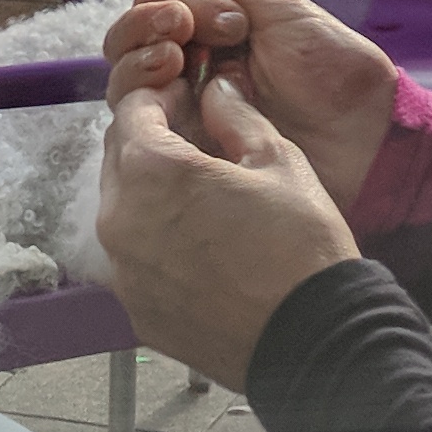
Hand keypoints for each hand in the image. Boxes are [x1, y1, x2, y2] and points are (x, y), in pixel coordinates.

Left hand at [96, 76, 356, 389]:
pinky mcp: (137, 310)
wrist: (312, 341)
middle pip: (118, 158)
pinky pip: (134, 259)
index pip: (131, 110)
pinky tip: (199, 248)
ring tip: (199, 197)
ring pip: (121, 209)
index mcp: (152, 171)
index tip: (186, 98)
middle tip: (193, 141)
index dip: (159, 96)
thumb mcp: (279, 161)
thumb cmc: (301, 249)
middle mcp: (121, 220)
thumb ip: (235, 116)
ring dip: (148, 192)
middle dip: (149, 140)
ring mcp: (125, 272)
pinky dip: (154, 243)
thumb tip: (216, 90)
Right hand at [103, 0, 400, 215]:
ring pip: (123, 81)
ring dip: (137, 61)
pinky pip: (138, 129)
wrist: (366, 141)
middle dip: (144, 25)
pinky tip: (176, 100)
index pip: (157, 0)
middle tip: (184, 33)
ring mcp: (184, 111)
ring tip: (176, 64)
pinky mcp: (185, 154)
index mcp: (212, 28)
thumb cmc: (335, 74)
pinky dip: (142, 106)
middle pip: (127, 39)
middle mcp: (189, 66)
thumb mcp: (281, 14)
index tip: (227, 16)